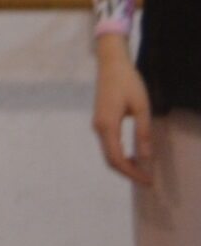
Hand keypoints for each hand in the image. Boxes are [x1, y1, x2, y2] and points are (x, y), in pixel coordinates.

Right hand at [95, 36, 154, 186]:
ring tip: (144, 170)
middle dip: (128, 173)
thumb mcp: (142, 107)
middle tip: (147, 180)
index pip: (118, 158)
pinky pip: (108, 145)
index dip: (133, 173)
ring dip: (124, 165)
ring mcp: (98, 124)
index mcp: (108, 125)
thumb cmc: (129, 83)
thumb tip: (145, 158)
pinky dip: (121, 155)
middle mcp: (99, 127)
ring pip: (108, 153)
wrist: (111, 64)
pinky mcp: (101, 121)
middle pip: (110, 159)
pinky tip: (134, 156)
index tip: (148, 181)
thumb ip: (143, 133)